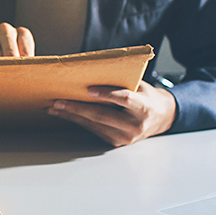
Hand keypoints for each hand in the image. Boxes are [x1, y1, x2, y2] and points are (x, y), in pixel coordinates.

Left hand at [47, 81, 177, 146]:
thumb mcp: (140, 86)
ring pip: (94, 124)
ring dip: (72, 116)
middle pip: (102, 116)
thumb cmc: (147, 97)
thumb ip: (121, 83)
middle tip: (59, 101)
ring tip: (55, 108)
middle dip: (77, 108)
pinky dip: (78, 121)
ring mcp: (125, 137)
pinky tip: (65, 115)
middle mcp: (134, 126)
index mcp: (144, 108)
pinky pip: (94, 130)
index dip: (107, 94)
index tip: (89, 90)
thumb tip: (92, 72)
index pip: (124, 99)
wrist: (161, 118)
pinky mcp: (116, 142)